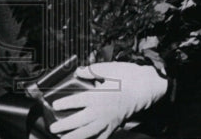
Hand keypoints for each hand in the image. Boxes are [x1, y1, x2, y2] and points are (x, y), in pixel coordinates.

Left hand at [49, 62, 167, 138]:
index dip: (64, 104)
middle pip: (77, 122)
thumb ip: (93, 70)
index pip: (76, 101)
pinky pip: (101, 137)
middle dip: (63, 126)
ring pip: (87, 133)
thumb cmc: (130, 77)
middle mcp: (100, 111)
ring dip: (73, 138)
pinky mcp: (113, 126)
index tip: (55, 105)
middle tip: (53, 128)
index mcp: (98, 95)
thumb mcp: (112, 68)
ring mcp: (107, 120)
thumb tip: (79, 71)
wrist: (147, 88)